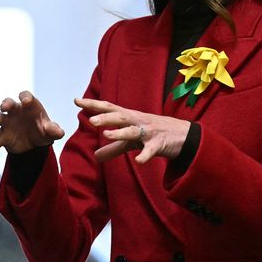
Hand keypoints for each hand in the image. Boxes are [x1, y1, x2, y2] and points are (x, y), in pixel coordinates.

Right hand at [0, 90, 64, 156]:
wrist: (34, 146)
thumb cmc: (43, 131)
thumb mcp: (51, 132)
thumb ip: (55, 131)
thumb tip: (59, 132)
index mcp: (29, 107)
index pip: (26, 96)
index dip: (25, 97)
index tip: (25, 101)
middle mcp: (16, 112)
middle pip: (9, 103)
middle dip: (6, 103)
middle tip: (5, 107)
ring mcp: (8, 123)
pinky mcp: (3, 136)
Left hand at [75, 97, 190, 163]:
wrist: (185, 136)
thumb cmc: (155, 134)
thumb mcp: (132, 141)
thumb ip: (114, 148)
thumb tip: (95, 156)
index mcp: (130, 118)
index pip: (109, 108)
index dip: (93, 104)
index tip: (77, 100)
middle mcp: (138, 121)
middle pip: (120, 116)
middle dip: (106, 117)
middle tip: (90, 120)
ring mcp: (149, 132)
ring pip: (133, 131)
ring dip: (120, 132)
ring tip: (106, 135)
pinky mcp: (160, 144)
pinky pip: (151, 150)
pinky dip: (145, 155)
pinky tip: (138, 161)